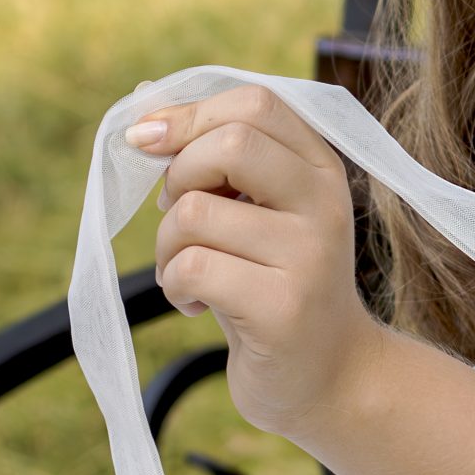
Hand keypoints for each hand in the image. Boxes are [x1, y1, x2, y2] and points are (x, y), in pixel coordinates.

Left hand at [129, 84, 385, 444]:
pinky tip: (196, 304)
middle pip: (228, 144)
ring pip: (195, 211)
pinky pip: (192, 267)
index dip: (190, 115)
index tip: (150, 143)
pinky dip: (174, 285)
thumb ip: (214, 157)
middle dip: (178, 177)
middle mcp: (327, 204)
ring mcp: (310, 256)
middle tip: (181, 218)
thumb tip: (144, 98)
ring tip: (190, 274)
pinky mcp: (283, 308)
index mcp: (322, 168)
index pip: (255, 104)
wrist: (330, 377)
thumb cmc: (277, 286)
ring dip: (166, 246)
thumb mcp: (256, 212)